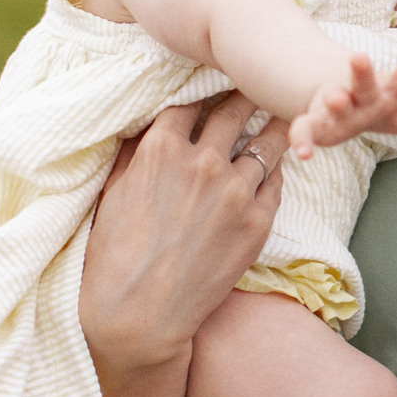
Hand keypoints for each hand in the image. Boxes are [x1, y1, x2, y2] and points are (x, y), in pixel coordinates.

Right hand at [79, 91, 284, 375]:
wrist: (140, 315)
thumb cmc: (116, 256)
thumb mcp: (113, 192)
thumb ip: (136, 152)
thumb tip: (147, 124)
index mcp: (161, 149)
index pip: (189, 101)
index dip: (202, 90)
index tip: (213, 81)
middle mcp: (202, 163)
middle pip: (233, 111)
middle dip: (245, 94)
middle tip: (257, 83)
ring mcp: (234, 192)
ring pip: (265, 142)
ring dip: (273, 124)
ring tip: (283, 112)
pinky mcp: (257, 223)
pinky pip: (276, 182)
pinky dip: (276, 168)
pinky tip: (280, 160)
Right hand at [288, 39, 396, 156]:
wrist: (331, 93)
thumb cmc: (374, 103)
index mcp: (385, 91)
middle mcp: (360, 95)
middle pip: (364, 84)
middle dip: (363, 73)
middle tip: (359, 57)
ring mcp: (334, 106)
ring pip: (334, 101)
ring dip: (335, 100)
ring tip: (336, 98)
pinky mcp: (314, 123)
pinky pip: (304, 130)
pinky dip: (301, 140)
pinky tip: (303, 154)